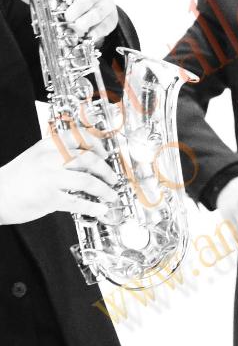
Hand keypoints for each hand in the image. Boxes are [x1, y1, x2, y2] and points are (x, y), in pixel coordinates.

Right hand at [0, 137, 118, 224]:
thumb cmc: (15, 179)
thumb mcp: (35, 156)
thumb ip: (57, 155)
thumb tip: (85, 161)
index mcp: (48, 145)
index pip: (80, 137)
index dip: (98, 144)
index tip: (106, 153)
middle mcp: (50, 158)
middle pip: (89, 158)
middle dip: (107, 170)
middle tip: (113, 178)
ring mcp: (50, 177)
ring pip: (87, 180)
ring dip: (104, 189)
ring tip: (110, 195)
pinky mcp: (49, 198)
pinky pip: (77, 201)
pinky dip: (92, 206)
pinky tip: (99, 209)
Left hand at [15, 0, 117, 43]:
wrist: (89, 8)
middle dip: (81, 4)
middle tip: (68, 15)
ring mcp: (106, 1)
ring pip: (103, 7)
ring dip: (90, 18)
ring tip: (78, 26)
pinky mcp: (111, 16)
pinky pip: (108, 22)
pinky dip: (99, 30)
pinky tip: (90, 35)